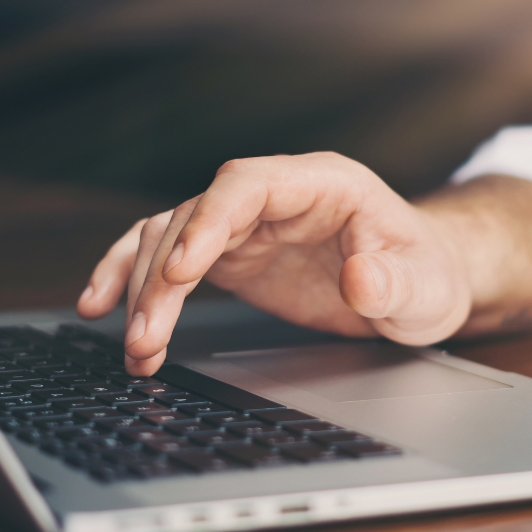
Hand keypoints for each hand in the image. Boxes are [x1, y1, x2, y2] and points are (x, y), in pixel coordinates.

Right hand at [77, 153, 472, 375]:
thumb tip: (359, 279)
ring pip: (171, 237)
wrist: (420, 282)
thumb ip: (394, 282)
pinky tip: (105, 308)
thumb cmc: (426, 272)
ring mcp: (250, 225)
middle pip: (197, 216)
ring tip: (133, 346)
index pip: (249, 185)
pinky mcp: (234, 257)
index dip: (209, 221)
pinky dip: (136, 281)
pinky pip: (172, 260)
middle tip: (146, 336)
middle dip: (163, 275)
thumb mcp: (424, 286)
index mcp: (323, 184)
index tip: (183, 270)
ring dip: (141, 287)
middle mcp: (276, 196)